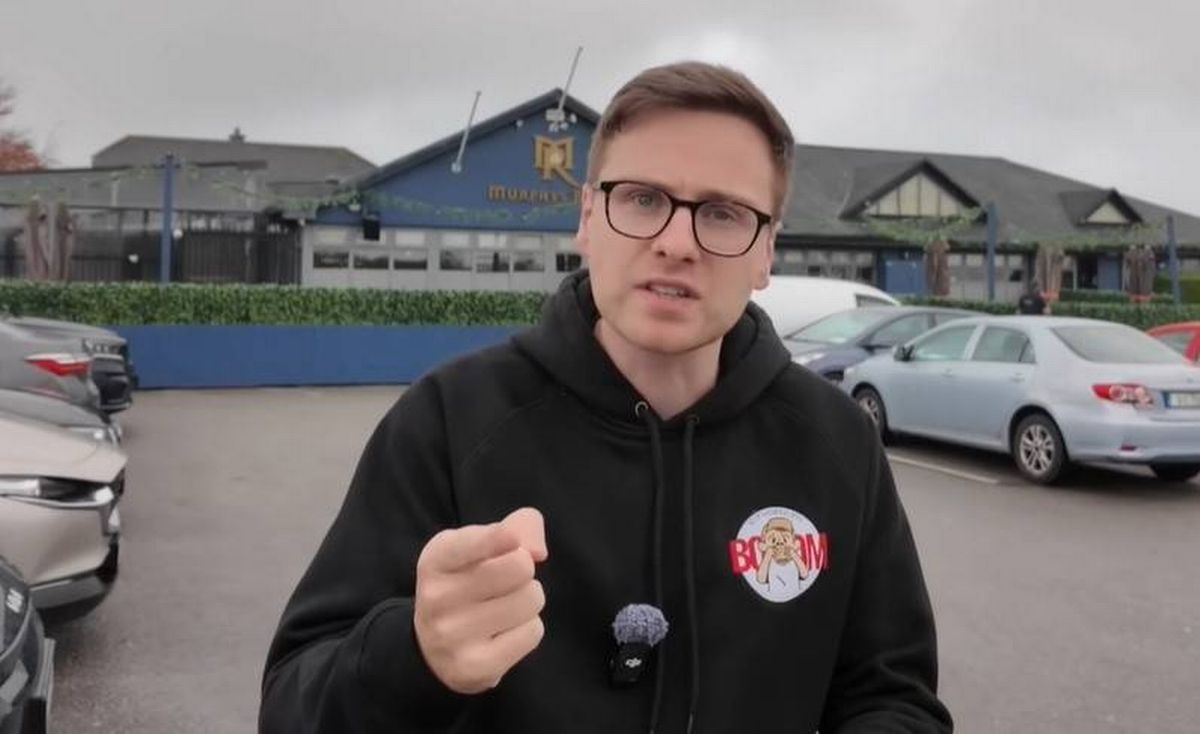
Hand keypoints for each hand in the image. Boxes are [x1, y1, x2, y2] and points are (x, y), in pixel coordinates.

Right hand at [414, 508, 547, 693]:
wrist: (433, 646)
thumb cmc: (466, 581)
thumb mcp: (479, 544)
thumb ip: (516, 527)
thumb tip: (538, 551)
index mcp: (435, 560)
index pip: (469, 545)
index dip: (496, 539)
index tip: (509, 538)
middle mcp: (437, 598)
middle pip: (520, 566)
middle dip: (525, 570)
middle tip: (507, 581)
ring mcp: (453, 636)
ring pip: (530, 599)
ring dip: (529, 599)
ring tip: (506, 606)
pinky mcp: (474, 667)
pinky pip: (533, 633)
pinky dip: (529, 629)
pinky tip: (505, 632)